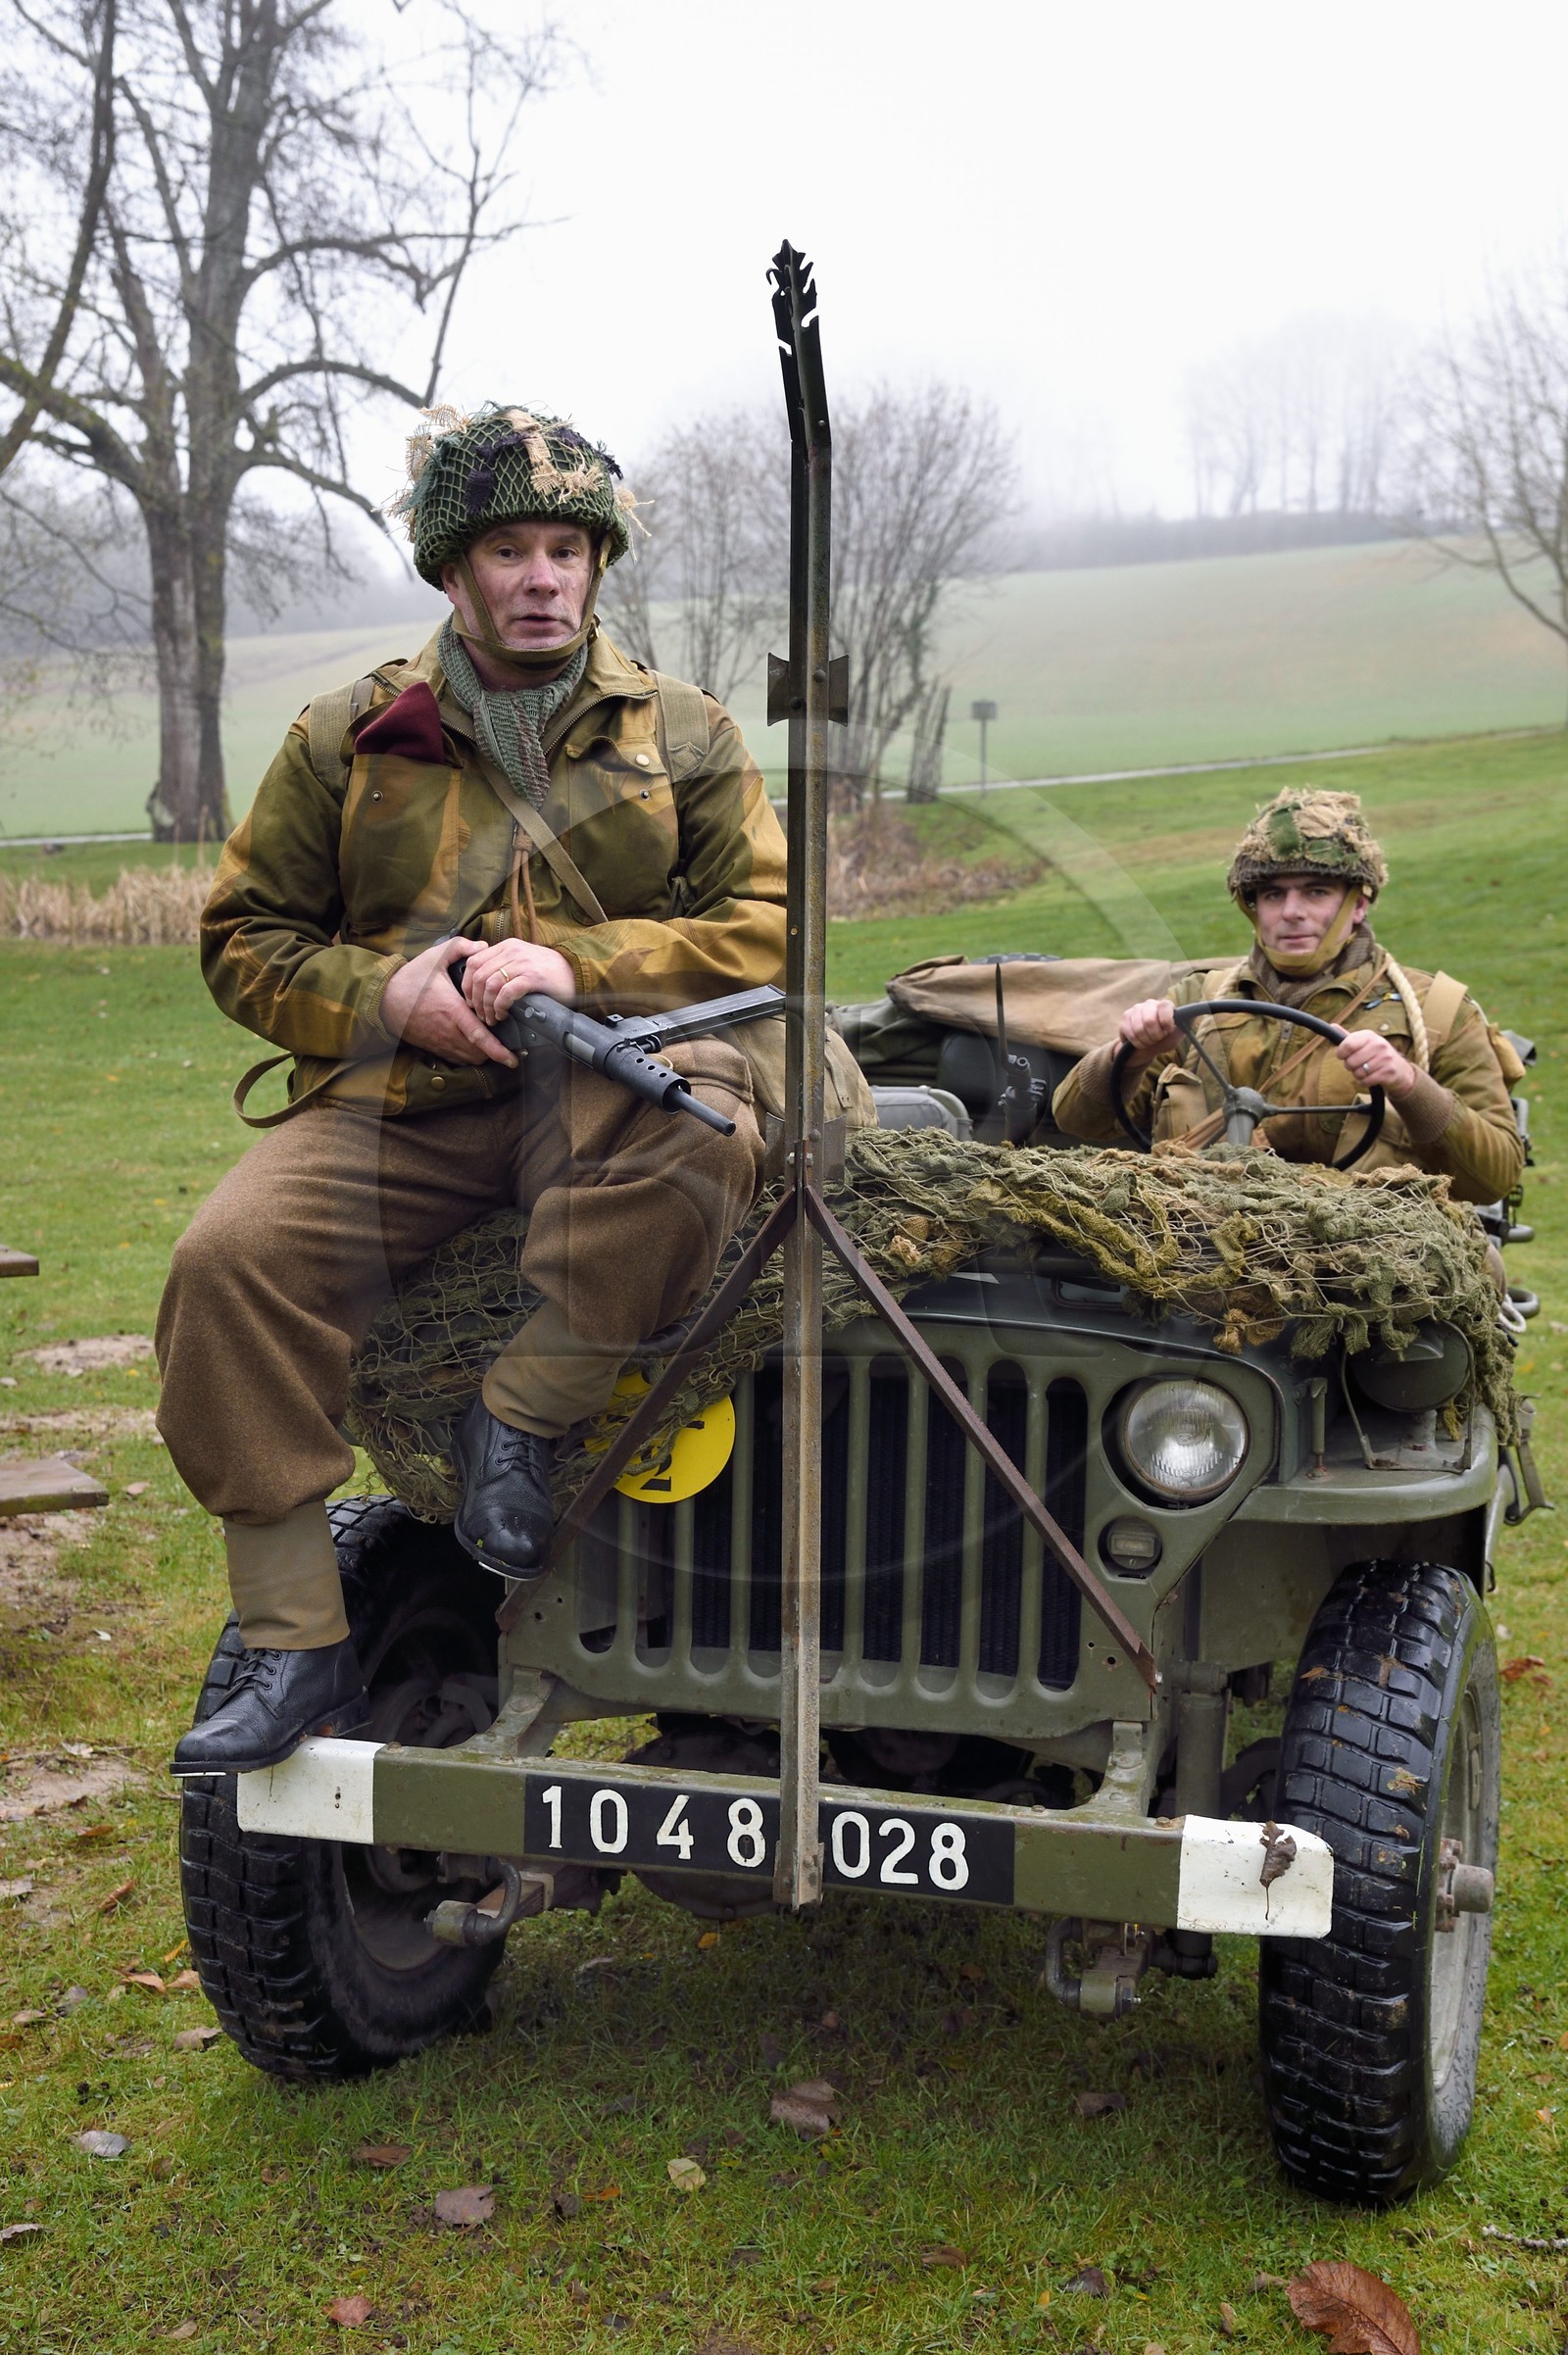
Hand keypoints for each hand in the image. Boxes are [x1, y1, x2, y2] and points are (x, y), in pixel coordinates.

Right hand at [379, 937, 516, 1068]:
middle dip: (495, 1052)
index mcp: (452, 1011)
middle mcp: (448, 1031)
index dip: (498, 1050)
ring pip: (470, 1058)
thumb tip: (484, 946)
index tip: (513, 1059)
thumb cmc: (411, 979)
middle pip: (479, 1053)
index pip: (479, 1036)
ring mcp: (441, 1042)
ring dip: (483, 1054)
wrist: (384, 1000)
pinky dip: (470, 1055)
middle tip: (509, 1042)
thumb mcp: (434, 956)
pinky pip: (458, 1059)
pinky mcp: (435, 1047)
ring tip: (494, 1042)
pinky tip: (475, 1043)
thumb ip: (460, 947)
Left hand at [458, 937, 575, 1023]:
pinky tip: (504, 1014)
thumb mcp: (522, 961)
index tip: (471, 1001)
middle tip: (481, 1015)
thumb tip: (481, 984)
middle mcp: (512, 951)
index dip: (467, 984)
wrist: (577, 972)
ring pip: (489, 985)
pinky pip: (506, 993)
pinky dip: (500, 1006)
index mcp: (507, 946)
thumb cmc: (548, 972)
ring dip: (487, 1006)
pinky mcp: (533, 977)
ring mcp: (523, 963)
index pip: (474, 961)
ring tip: (492, 1018)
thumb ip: (503, 965)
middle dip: (475, 999)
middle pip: (478, 975)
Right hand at [1117, 997, 1180, 1064]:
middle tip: (1157, 1039)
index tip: (1167, 1030)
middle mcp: (1149, 1004)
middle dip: (1154, 1036)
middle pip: (1149, 1020)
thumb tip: (1194, 1013)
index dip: (1166, 1021)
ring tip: (1149, 1041)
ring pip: (1138, 1029)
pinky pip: (1129, 1033)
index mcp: (1164, 1005)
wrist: (1147, 1047)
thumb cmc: (1165, 1039)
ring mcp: (1135, 1010)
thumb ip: (1186, 1023)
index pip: (1165, 1006)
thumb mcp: (1178, 1034)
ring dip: (1145, 1041)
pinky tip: (1139, 1041)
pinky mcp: (1125, 1018)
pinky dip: (1136, 1042)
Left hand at [1336, 1029, 1416, 1099]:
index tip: (1343, 1055)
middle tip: (1358, 1064)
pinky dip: (1364, 1082)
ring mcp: (1385, 1058)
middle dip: (1350, 1066)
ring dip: (1358, 1075)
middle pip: (1350, 1062)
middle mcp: (1379, 1045)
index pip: (1347, 1045)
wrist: (1400, 1069)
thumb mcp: (1363, 1043)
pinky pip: (1365, 1081)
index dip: (1341, 1053)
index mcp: (1369, 1036)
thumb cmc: (1376, 1054)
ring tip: (1365, 1070)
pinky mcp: (1388, 1072)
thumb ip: (1347, 1038)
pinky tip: (1370, 1077)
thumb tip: (1332, 1026)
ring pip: (1358, 1073)